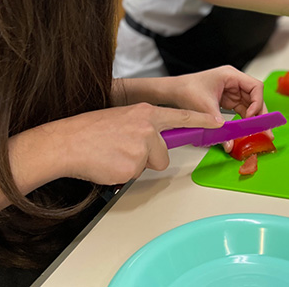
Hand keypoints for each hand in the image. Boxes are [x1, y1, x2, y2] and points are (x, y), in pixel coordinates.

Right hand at [56, 103, 223, 184]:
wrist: (68, 142)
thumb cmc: (91, 131)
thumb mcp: (123, 118)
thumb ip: (143, 125)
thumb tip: (155, 139)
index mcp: (146, 113)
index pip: (181, 116)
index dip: (202, 120)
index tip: (220, 122)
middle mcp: (148, 127)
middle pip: (163, 153)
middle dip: (148, 158)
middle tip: (124, 151)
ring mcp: (141, 146)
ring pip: (150, 165)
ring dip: (135, 166)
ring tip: (114, 156)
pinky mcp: (133, 165)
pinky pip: (135, 175)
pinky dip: (123, 174)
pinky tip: (109, 163)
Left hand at [165, 66, 266, 152]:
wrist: (174, 91)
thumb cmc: (187, 90)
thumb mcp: (205, 107)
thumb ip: (219, 125)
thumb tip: (230, 144)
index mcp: (231, 76)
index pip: (255, 86)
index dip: (257, 102)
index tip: (251, 117)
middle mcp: (234, 82)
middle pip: (255, 97)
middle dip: (261, 113)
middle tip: (267, 131)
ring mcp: (232, 91)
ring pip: (250, 105)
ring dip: (254, 119)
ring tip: (260, 134)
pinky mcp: (227, 101)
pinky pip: (241, 111)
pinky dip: (245, 121)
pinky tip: (247, 131)